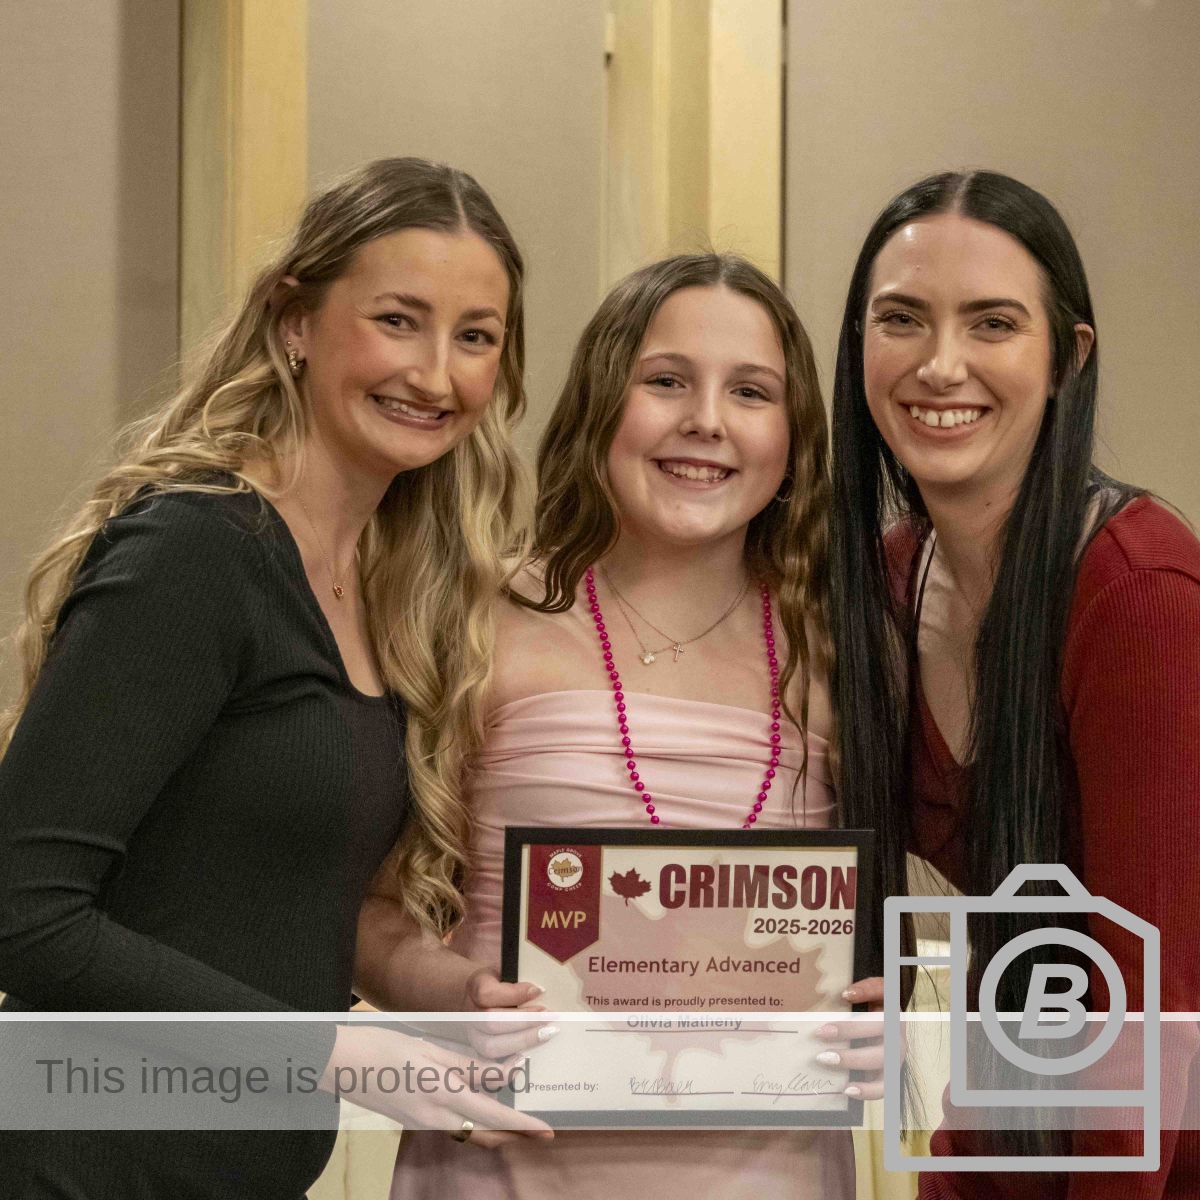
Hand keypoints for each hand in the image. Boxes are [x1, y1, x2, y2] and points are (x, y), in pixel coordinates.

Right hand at [322, 1024, 552, 1149]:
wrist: (342, 1063)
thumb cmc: (385, 1046)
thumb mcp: (431, 1050)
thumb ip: (467, 1065)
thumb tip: (499, 1074)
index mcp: (442, 1092)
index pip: (493, 1113)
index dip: (522, 1123)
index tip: (546, 1130)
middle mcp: (436, 1115)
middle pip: (486, 1133)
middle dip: (515, 1133)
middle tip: (539, 1129)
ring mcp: (424, 1122)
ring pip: (472, 1133)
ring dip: (497, 1128)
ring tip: (517, 1115)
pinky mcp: (416, 1120)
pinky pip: (454, 1126)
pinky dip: (475, 1121)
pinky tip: (482, 1104)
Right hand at [461, 967, 554, 1061]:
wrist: (478, 997)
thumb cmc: (499, 983)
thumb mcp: (506, 971)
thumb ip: (518, 977)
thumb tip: (539, 991)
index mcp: (476, 987)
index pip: (487, 993)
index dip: (515, 993)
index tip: (541, 990)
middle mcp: (470, 1014)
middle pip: (491, 1022)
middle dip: (524, 1021)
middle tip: (550, 1016)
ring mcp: (472, 1036)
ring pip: (490, 1047)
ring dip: (521, 1042)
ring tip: (545, 1034)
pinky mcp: (479, 1054)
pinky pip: (490, 1068)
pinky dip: (509, 1068)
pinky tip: (528, 1059)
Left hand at [813, 975, 887, 1100]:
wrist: (893, 1019)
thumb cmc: (881, 1004)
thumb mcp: (879, 989)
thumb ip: (867, 989)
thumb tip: (847, 994)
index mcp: (894, 1020)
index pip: (878, 1021)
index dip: (857, 1020)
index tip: (834, 1011)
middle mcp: (898, 1043)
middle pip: (879, 1050)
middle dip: (849, 1047)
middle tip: (820, 1040)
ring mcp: (895, 1062)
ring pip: (881, 1071)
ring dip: (853, 1067)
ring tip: (828, 1062)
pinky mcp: (889, 1076)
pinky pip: (882, 1089)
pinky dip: (866, 1092)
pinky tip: (846, 1089)